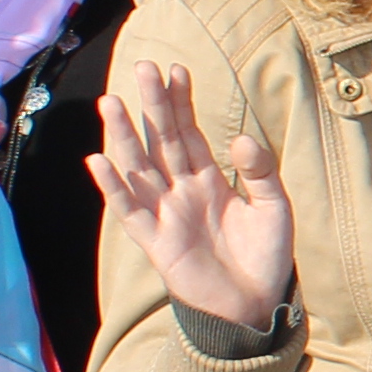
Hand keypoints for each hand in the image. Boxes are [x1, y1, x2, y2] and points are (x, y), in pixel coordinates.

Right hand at [91, 66, 297, 334]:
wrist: (255, 305)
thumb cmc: (264, 256)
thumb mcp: (273, 207)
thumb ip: (260, 172)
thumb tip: (242, 139)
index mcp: (208, 179)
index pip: (190, 131)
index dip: (182, 102)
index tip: (176, 70)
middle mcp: (182, 191)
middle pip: (162, 140)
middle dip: (152, 105)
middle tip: (142, 66)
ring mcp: (166, 214)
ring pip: (140, 167)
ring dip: (125, 136)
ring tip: (111, 102)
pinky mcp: (156, 242)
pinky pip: (129, 211)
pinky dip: (114, 187)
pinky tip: (99, 160)